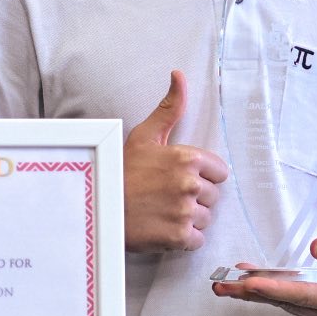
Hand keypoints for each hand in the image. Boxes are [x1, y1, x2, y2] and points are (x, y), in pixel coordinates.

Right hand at [124, 70, 227, 251]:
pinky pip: (196, 240)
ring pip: (205, 218)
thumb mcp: (144, 136)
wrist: (97, 206)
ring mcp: (185, 212)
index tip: (178, 178)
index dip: (200, 175)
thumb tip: (179, 76)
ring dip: (188, 218)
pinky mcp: (179, 237)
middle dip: (194, 197)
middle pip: (212, 196)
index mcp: (187, 158)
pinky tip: (163, 227)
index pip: (219, 172)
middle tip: (166, 196)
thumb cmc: (120, 171)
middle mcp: (190, 184)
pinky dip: (183, 239)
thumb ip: (170, 108)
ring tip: (162, 211)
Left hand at [211, 236, 316, 315]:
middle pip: (288, 303)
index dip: (277, 290)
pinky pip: (292, 304)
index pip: (308, 295)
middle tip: (220, 285)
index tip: (250, 284)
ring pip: (286, 305)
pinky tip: (250, 281)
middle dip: (252, 294)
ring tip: (225, 281)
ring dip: (255, 294)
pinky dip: (271, 293)